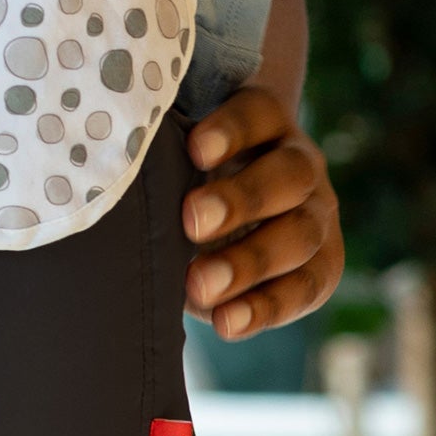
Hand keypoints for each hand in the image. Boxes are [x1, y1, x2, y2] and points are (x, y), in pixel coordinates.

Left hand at [180, 85, 344, 340]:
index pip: (258, 114)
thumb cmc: (187, 177)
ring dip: (249, 262)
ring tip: (200, 285)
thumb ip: (162, 162)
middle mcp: (301, 164)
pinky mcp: (323, 266)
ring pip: (300, 235)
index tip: (194, 149)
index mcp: (266, 124)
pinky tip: (227, 321)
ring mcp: (318, 215)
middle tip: (191, 221)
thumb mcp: (179, 158)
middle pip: (289, 175)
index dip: (231, 130)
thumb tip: (112, 178)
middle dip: (241, 199)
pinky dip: (264, 309)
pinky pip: (304, 288)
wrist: (229, 220)